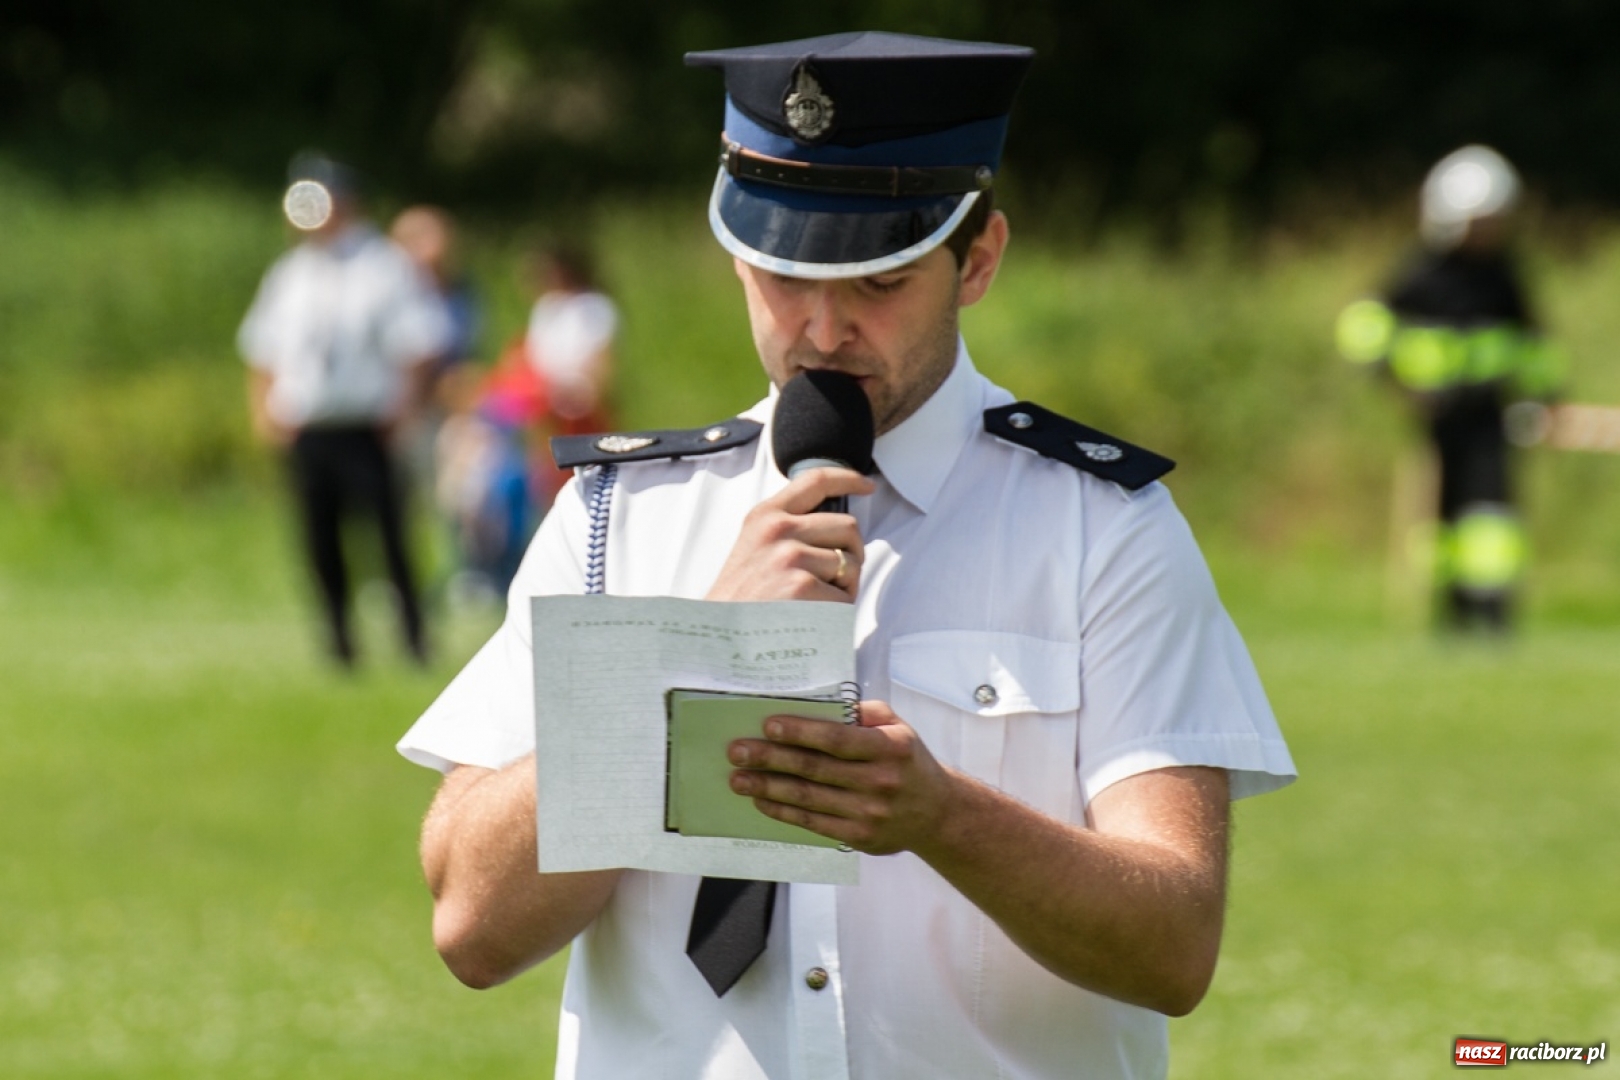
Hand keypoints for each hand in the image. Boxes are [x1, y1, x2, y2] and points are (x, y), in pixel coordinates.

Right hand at [705, 467, 873, 602]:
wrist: (717, 637)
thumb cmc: (739, 600)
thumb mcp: (754, 547)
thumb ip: (787, 530)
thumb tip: (835, 527)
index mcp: (765, 515)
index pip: (815, 480)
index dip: (848, 478)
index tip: (865, 485)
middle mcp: (778, 529)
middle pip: (848, 527)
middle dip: (853, 554)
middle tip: (836, 579)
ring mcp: (790, 556)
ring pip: (851, 563)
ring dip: (845, 586)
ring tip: (816, 602)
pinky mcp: (802, 585)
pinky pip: (845, 596)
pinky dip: (838, 612)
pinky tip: (813, 618)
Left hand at [725, 700, 954, 855]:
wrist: (937, 814)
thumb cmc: (909, 763)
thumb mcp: (900, 728)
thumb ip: (867, 713)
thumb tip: (826, 705)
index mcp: (889, 748)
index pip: (837, 739)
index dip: (800, 732)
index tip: (768, 725)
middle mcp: (879, 781)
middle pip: (815, 768)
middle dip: (771, 759)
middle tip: (737, 752)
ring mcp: (869, 813)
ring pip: (808, 798)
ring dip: (768, 788)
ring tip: (738, 779)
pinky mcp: (859, 837)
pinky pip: (813, 823)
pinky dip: (783, 812)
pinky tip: (761, 801)